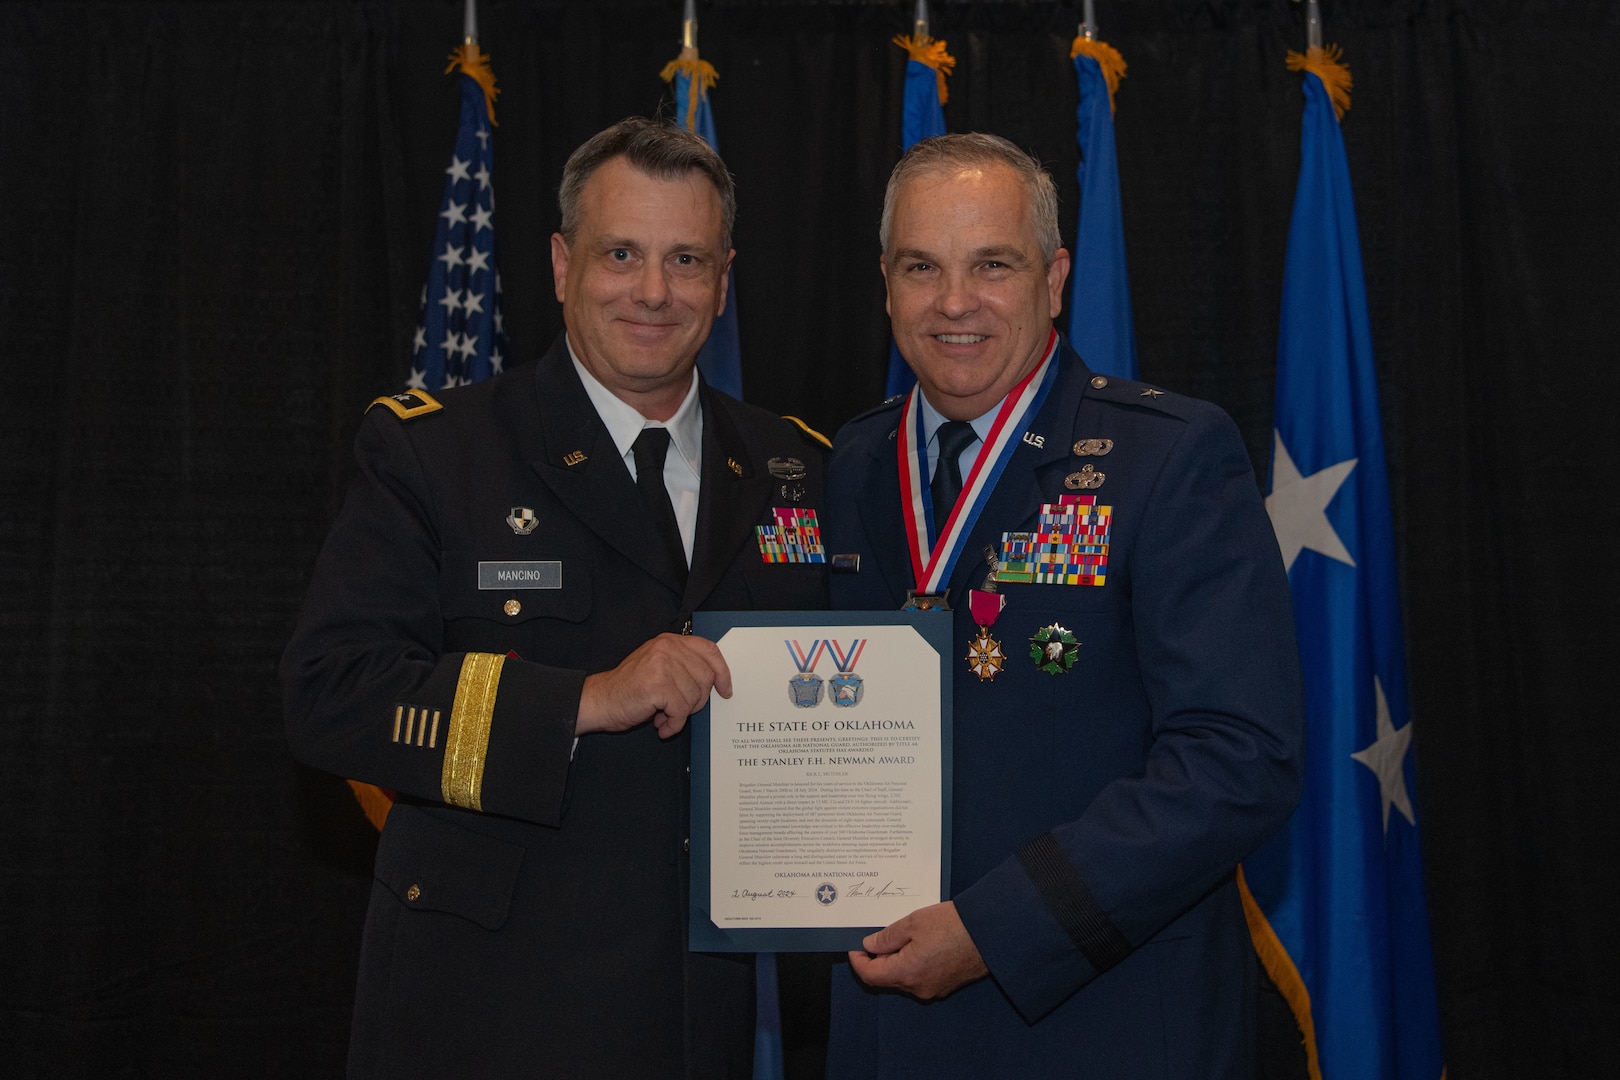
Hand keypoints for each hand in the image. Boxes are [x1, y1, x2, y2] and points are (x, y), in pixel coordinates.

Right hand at [575, 633, 731, 738]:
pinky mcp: (657, 685)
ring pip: (694, 697)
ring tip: (664, 716)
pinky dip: (673, 725)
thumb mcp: (658, 667)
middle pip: (706, 677)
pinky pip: (680, 711)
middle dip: (697, 701)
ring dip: (681, 714)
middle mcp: (667, 648)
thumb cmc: (629, 689)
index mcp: (670, 642)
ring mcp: (662, 665)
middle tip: (679, 709)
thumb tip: (715, 679)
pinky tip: (661, 726)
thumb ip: (683, 666)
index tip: (725, 689)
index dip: (722, 671)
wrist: (600, 701)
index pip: (709, 650)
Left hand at [848, 901, 987, 999]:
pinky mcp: (946, 984)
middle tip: (875, 937)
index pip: (871, 976)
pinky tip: (918, 943)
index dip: (858, 961)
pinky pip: (920, 976)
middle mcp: (918, 987)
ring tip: (899, 935)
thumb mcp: (913, 922)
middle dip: (877, 959)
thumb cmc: (953, 925)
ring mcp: (934, 988)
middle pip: (887, 978)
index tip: (854, 947)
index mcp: (907, 973)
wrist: (990, 932)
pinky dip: (912, 963)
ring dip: (896, 960)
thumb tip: (870, 946)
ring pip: (904, 977)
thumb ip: (887, 937)